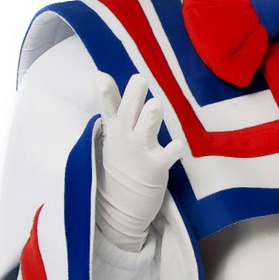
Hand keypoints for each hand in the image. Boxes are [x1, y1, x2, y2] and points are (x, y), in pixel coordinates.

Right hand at [94, 74, 184, 251]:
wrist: (121, 204)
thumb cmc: (122, 159)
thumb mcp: (113, 132)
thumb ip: (112, 103)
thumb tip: (100, 74)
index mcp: (116, 129)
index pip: (108, 107)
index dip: (106, 93)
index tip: (101, 77)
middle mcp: (126, 138)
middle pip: (128, 113)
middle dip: (134, 97)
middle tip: (139, 79)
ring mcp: (140, 153)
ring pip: (145, 131)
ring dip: (149, 119)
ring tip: (155, 104)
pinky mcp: (155, 168)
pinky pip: (165, 157)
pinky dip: (172, 151)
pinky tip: (178, 146)